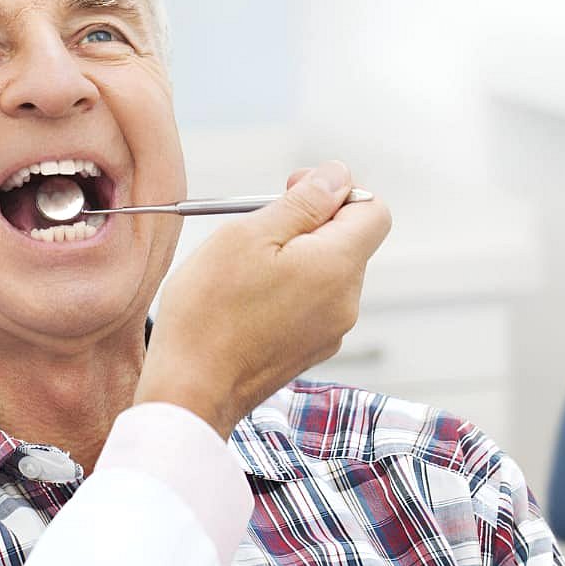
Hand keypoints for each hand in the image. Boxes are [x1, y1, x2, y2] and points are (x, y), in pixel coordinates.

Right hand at [136, 160, 391, 437]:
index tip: (293, 192)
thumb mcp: (248, 235)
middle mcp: (346, 300)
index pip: (372, 209)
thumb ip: (301, 202)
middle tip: (254, 227)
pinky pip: (309, 304)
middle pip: (347, 240)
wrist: (192, 390)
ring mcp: (330, 330)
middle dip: (307, 224)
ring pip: (325, 273)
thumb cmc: (210, 312)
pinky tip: (244, 301)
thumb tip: (337, 176)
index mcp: (338, 265)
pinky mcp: (309, 351)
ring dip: (292, 258)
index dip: (336, 191)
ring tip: (242, 270)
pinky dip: (284, 291)